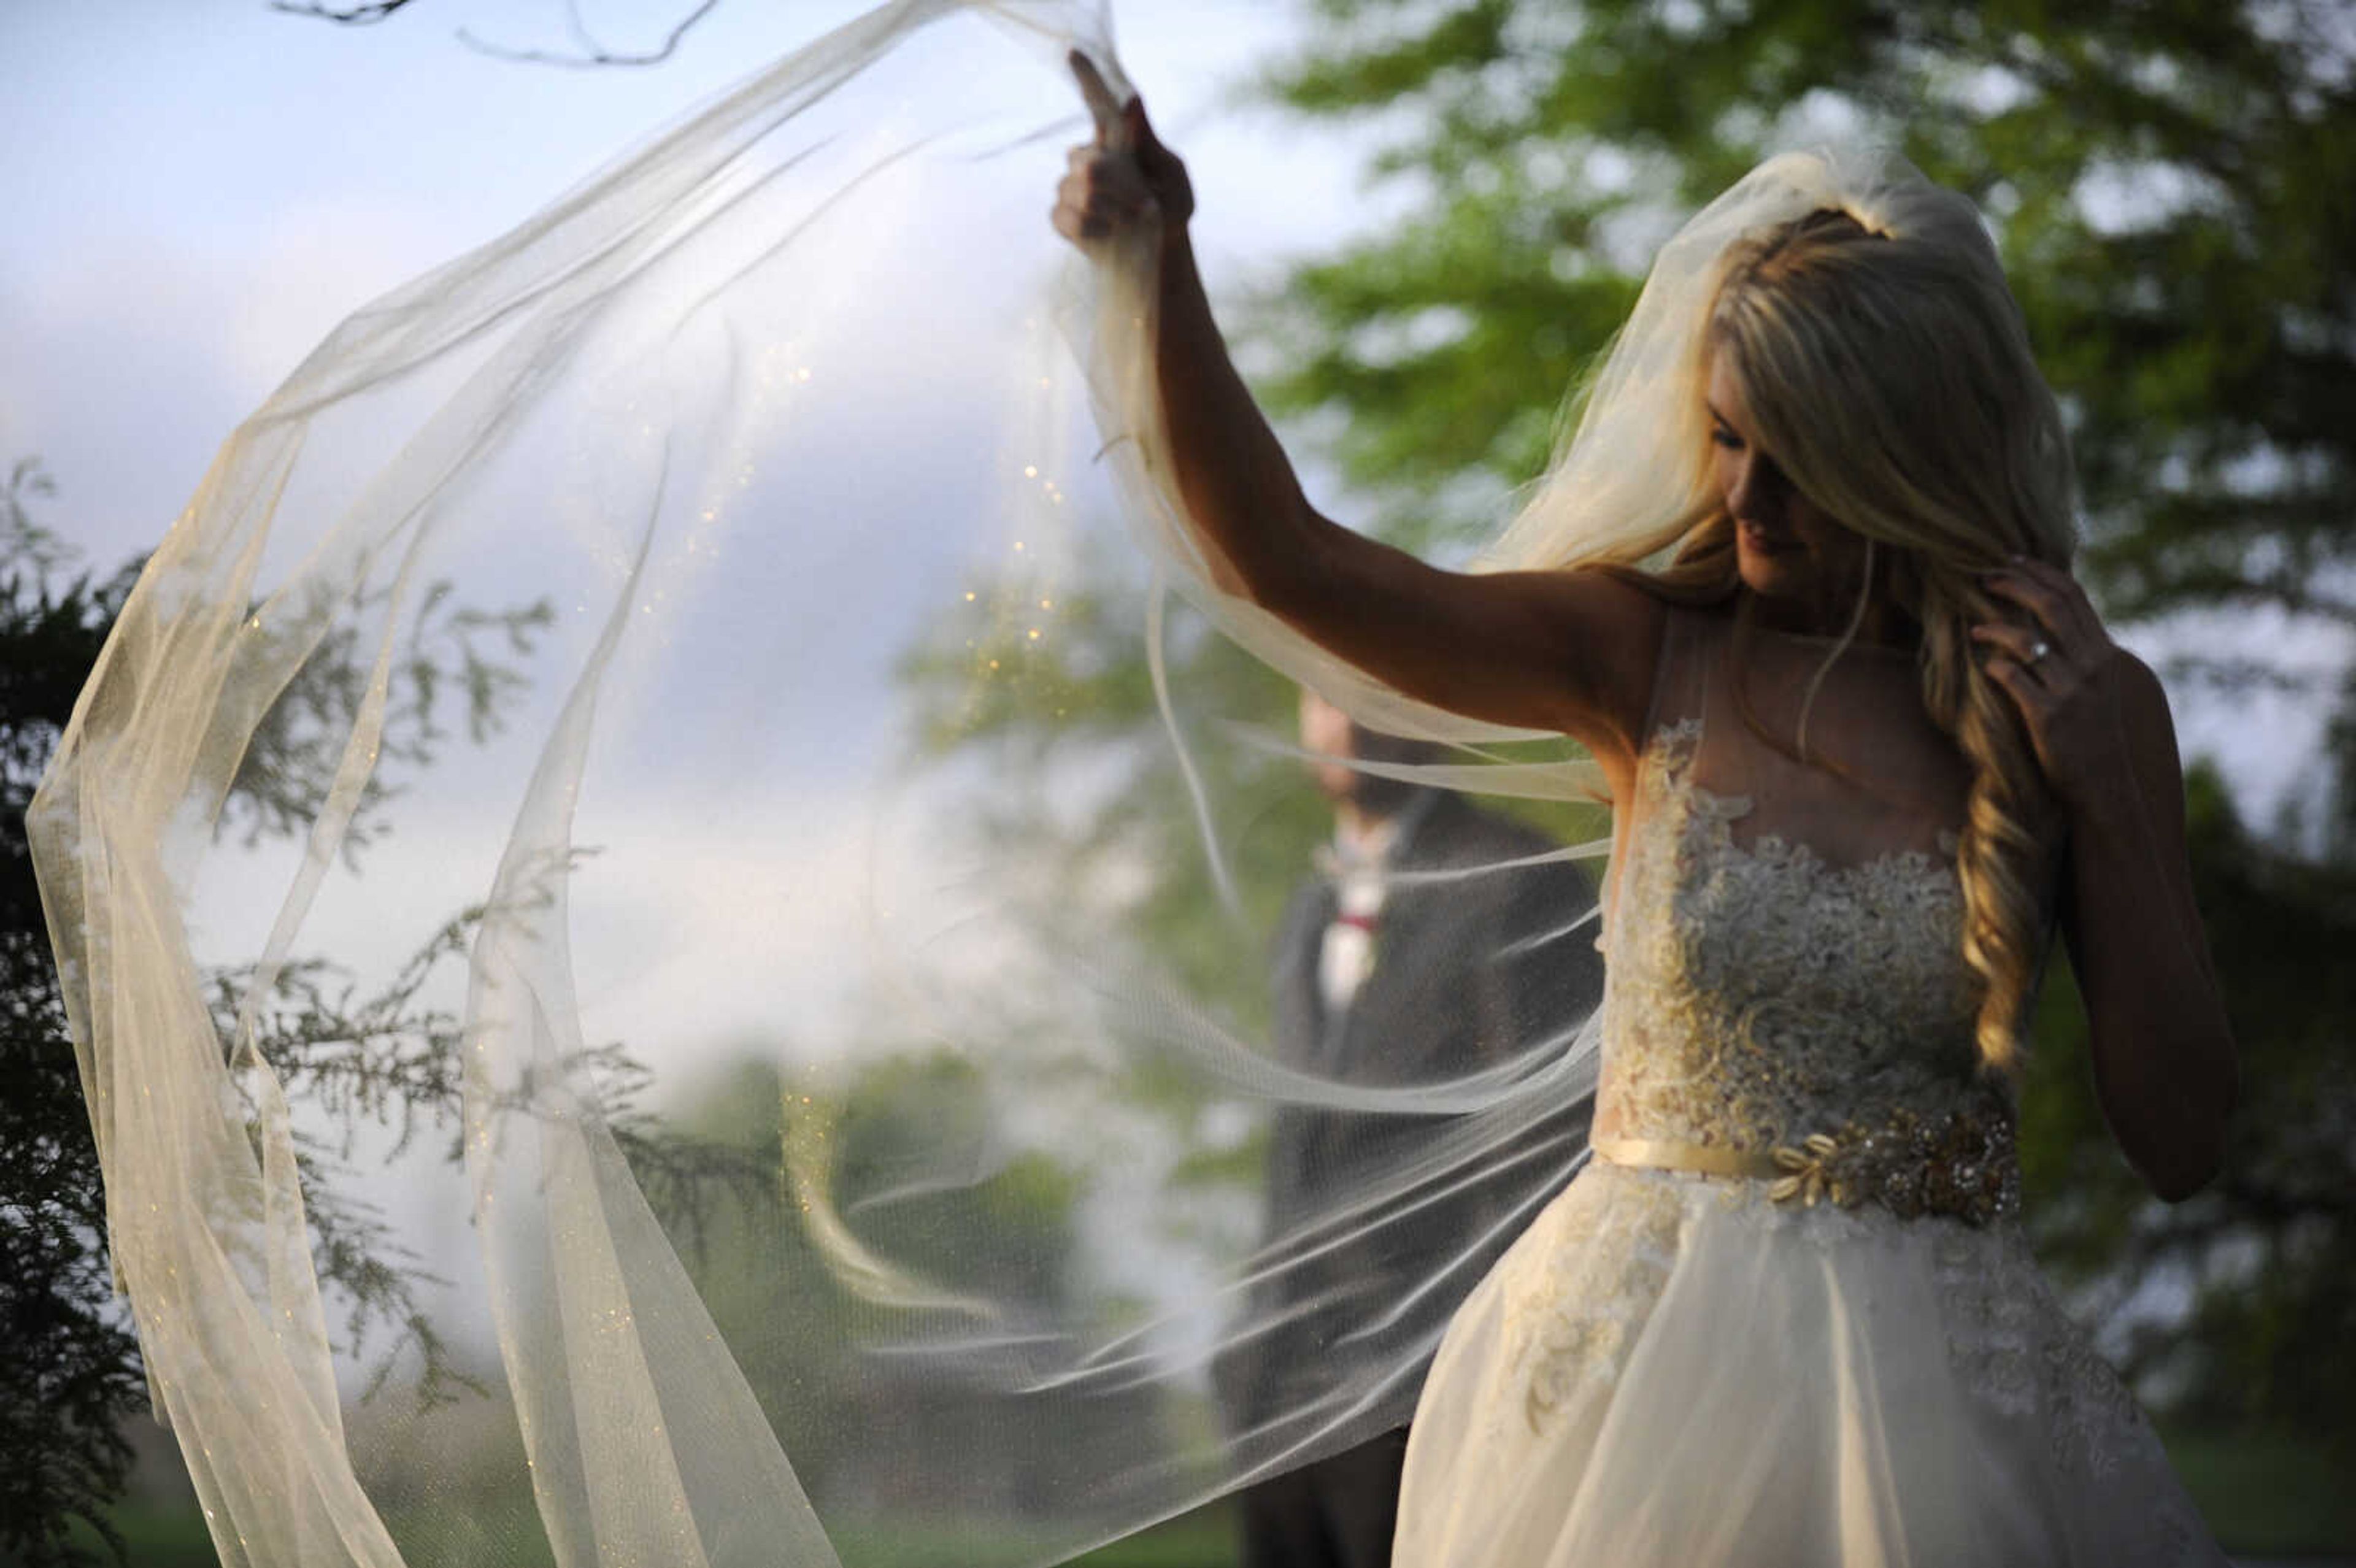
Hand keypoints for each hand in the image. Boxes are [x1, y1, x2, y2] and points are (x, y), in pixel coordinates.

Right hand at [1053, 50, 1192, 248]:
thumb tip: (1132, 100)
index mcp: (1116, 140)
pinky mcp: (1062, 216)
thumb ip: (1149, 142)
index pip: (1097, 103)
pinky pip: (1067, 217)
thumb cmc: (1170, 208)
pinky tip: (1109, 234)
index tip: (1074, 53)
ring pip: (1078, 191)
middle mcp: (1088, 157)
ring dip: (1113, 212)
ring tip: (1130, 221)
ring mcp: (1070, 186)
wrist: (1160, 251)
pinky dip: (1095, 230)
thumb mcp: (1171, 175)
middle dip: (1120, 188)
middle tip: (1144, 205)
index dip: (1086, 78)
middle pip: (1087, 162)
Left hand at [1972, 558, 2132, 806]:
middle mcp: (2091, 667)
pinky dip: (1994, 666)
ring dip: (1994, 628)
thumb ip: (2082, 657)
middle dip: (2014, 584)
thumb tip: (2055, 626)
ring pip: (2027, 640)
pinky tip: (1984, 666)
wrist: (2106, 786)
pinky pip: (2013, 678)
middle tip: (1982, 577)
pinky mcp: (2048, 717)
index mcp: (2103, 655)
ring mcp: (2071, 691)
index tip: (2011, 558)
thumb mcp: (2099, 690)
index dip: (2040, 571)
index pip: (2074, 596)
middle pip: (2051, 605)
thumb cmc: (2095, 737)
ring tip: (1973, 628)